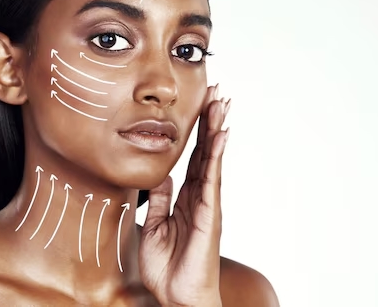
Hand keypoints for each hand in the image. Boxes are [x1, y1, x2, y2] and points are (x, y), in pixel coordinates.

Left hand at [139, 84, 229, 306]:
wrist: (177, 296)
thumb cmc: (167, 266)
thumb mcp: (156, 225)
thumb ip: (160, 199)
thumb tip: (161, 174)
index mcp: (185, 196)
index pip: (193, 156)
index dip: (197, 131)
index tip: (202, 105)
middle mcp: (200, 195)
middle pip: (206, 150)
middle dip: (211, 120)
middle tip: (217, 92)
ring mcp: (207, 202)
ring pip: (212, 158)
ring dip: (216, 129)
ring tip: (222, 103)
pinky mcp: (209, 213)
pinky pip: (212, 179)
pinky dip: (216, 155)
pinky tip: (220, 135)